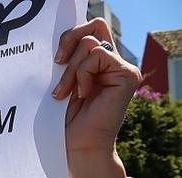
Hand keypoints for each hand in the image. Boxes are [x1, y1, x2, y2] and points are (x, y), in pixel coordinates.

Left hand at [53, 18, 141, 177]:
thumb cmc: (62, 122)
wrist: (75, 147)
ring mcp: (121, 68)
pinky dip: (81, 73)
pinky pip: (97, 55)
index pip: (87, 29)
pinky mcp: (127, 75)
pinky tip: (82, 94)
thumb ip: (65, 61)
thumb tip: (57, 39)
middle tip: (56, 64)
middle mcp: (111, 63)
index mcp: (96, 64)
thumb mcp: (58, 84)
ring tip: (65, 93)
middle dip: (68, 42)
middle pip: (93, 26)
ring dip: (70, 69)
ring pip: (90, 42)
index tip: (53, 60)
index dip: (69, 37)